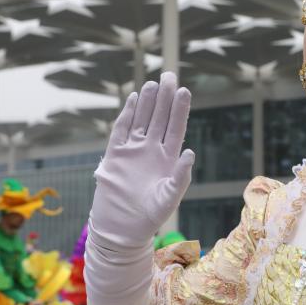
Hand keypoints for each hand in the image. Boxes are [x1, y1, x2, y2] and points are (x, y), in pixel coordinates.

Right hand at [89, 72, 193, 251]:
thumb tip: (190, 152)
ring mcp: (133, 151)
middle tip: (170, 75)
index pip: (175, 128)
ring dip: (147, 102)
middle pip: (159, 118)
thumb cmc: (150, 216)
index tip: (184, 91)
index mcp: (168, 159)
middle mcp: (152, 151)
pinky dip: (127, 115)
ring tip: (154, 83)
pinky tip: (133, 99)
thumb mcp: (169, 197)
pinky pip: (121, 131)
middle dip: (165, 98)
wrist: (122, 228)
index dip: (180, 110)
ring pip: (141, 120)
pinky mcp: (115, 156)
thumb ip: (180, 176)